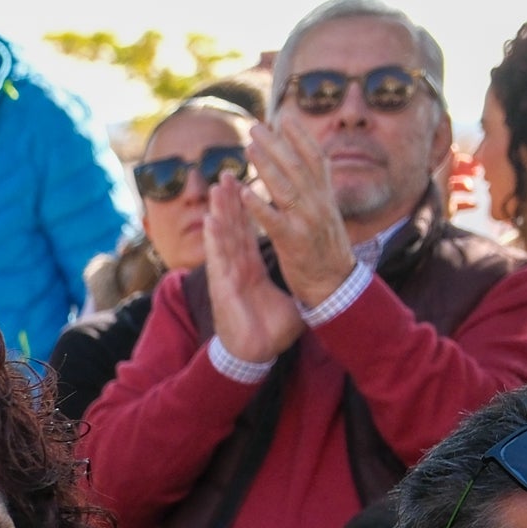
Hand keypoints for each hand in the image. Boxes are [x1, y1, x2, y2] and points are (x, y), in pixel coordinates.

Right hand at [202, 182, 304, 366]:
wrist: (258, 354)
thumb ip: (297, 284)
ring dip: (220, 210)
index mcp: (252, 268)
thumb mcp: (290, 300)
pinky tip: (212, 220)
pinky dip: (215, 239)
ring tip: (219, 186)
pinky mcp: (223, 287)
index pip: (249, 232)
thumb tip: (315, 279)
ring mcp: (229, 275)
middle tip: (227, 173)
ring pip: (223, 237)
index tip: (247, 184)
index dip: (247, 208)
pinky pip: (220, 259)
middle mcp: (238, 267)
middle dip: (230, 200)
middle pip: (234, 227)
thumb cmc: (271, 330)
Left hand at [247, 111, 358, 306]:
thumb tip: (311, 168)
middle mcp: (319, 203)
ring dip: (266, 165)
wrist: (336, 285)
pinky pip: (274, 220)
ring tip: (248, 147)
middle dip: (277, 143)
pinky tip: (243, 191)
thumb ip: (317, 191)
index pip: (315, 158)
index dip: (301, 136)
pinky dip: (259, 205)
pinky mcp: (294, 242)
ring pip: (286, 187)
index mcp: (326, 196)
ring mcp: (307, 222)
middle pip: (297, 166)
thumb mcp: (325, 214)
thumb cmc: (326, 250)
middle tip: (256, 125)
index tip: (285, 116)